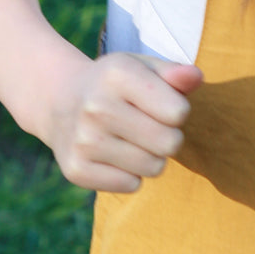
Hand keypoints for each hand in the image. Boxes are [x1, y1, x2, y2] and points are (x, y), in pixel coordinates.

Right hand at [46, 54, 201, 191]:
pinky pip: (131, 185)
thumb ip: (175, 73)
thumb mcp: (144, 68)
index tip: (159, 104)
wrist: (59, 101)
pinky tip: (114, 155)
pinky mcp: (76, 169)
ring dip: (151, 157)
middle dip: (168, 137)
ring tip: (131, 139)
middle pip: (169, 143)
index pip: (178, 112)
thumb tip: (195, 76)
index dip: (177, 111)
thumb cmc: (117, 85)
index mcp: (117, 74)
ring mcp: (83, 140)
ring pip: (154, 167)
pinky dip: (130, 175)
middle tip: (148, 126)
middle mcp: (96, 106)